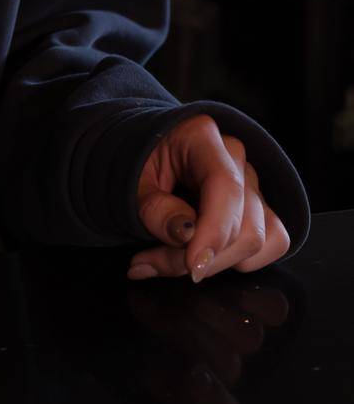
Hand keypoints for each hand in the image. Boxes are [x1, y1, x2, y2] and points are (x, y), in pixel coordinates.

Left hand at [127, 112, 290, 282]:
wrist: (145, 160)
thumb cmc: (138, 167)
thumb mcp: (130, 184)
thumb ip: (154, 208)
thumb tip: (187, 235)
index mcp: (200, 137)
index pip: (225, 186)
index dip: (214, 231)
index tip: (193, 267)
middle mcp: (235, 156)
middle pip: (242, 224)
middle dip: (199, 257)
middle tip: (149, 263)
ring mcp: (252, 181)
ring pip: (257, 240)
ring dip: (214, 264)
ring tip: (165, 259)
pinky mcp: (262, 206)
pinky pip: (272, 243)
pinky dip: (238, 262)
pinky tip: (201, 256)